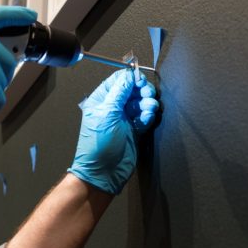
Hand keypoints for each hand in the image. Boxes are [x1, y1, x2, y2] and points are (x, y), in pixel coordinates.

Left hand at [68, 69, 158, 194]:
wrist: (104, 172)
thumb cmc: (99, 145)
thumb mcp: (108, 113)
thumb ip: (120, 92)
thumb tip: (128, 76)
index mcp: (101, 100)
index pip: (117, 80)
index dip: (130, 78)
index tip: (140, 80)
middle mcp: (112, 108)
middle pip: (132, 90)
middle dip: (142, 90)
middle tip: (147, 94)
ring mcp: (123, 119)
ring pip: (140, 103)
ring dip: (147, 103)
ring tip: (149, 109)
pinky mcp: (134, 130)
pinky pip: (144, 116)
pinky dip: (148, 116)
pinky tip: (147, 119)